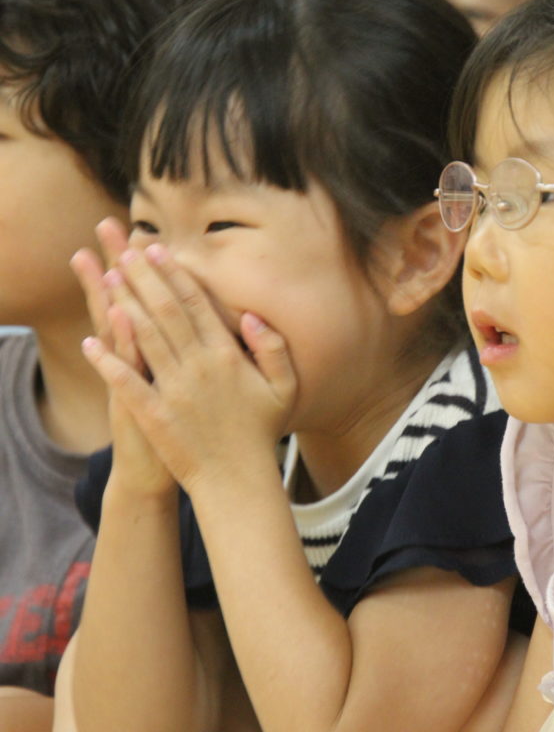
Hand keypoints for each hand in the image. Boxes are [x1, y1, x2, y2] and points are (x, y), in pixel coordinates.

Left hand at [79, 243, 296, 493]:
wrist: (237, 481)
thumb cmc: (261, 433)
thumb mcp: (284, 387)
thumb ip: (274, 348)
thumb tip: (252, 315)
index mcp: (227, 356)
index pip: (196, 305)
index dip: (174, 275)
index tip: (156, 250)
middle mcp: (198, 368)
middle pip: (165, 313)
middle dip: (143, 279)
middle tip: (124, 252)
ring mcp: (174, 392)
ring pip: (144, 339)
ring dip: (123, 307)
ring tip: (106, 280)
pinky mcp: (154, 416)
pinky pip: (127, 383)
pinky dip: (108, 362)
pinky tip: (91, 343)